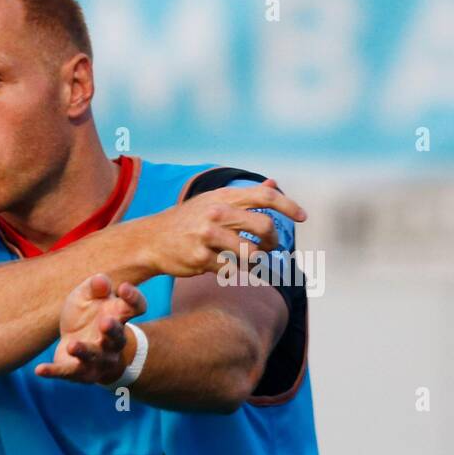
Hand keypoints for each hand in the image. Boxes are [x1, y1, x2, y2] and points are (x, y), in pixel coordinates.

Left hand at [35, 274, 146, 384]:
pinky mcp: (79, 372)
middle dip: (112, 330)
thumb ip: (95, 287)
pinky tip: (39, 369)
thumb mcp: (87, 296)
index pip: (136, 307)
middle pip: (118, 337)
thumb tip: (101, 280)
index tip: (123, 287)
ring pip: (95, 357)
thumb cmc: (86, 315)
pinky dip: (53, 371)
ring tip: (72, 345)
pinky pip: (67, 372)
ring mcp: (98, 359)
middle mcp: (114, 341)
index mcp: (119, 317)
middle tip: (105, 322)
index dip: (133, 298)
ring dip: (84, 351)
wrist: (78, 344)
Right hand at [134, 178, 305, 278]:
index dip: (288, 206)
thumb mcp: (213, 201)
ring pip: (251, 253)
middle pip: (265, 227)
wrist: (151, 240)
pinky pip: (230, 269)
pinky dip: (233, 271)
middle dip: (273, 241)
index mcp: (223, 197)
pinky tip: (225, 267)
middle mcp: (216, 213)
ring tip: (250, 261)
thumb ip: (245, 195)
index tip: (303, 217)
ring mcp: (207, 237)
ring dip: (256, 260)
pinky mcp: (199, 259)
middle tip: (270, 247)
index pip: (265, 196)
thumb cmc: (188, 221)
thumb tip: (273, 183)